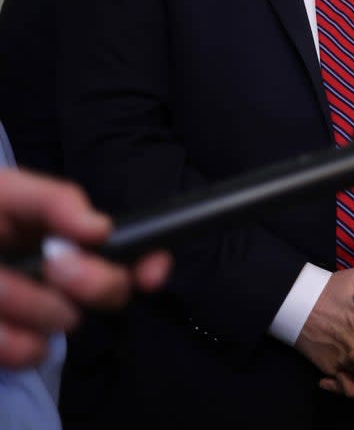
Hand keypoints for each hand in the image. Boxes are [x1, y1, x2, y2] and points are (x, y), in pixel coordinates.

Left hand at [0, 168, 171, 367]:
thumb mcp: (3, 192)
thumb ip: (52, 199)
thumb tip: (101, 227)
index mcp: (64, 232)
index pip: (133, 247)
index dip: (149, 259)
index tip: (150, 271)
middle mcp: (59, 274)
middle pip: (109, 290)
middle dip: (89, 279)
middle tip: (56, 267)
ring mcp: (32, 313)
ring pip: (61, 322)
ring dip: (25, 303)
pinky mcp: (7, 342)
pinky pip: (27, 352)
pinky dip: (8, 340)